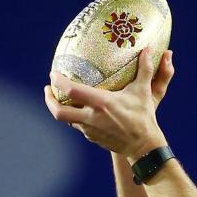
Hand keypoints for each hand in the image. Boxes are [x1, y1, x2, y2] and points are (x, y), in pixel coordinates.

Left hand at [45, 48, 172, 158]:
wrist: (144, 147)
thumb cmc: (144, 118)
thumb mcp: (144, 92)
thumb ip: (145, 69)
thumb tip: (148, 49)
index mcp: (101, 103)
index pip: (71, 91)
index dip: (58, 81)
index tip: (53, 73)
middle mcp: (92, 118)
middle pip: (59, 112)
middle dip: (49, 100)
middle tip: (48, 89)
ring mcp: (90, 130)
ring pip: (67, 119)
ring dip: (61, 108)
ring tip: (60, 97)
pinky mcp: (92, 138)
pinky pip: (78, 126)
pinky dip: (74, 116)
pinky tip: (79, 109)